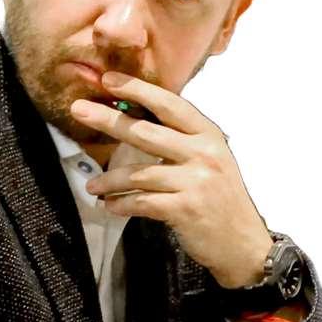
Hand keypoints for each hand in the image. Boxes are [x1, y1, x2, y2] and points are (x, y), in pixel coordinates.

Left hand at [69, 71, 273, 288]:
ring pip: (139, 173)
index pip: (169, 104)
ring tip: (92, 184)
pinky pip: (143, 202)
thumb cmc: (218, 195)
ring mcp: (195, 181)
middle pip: (146, 132)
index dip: (138, 89)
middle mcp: (203, 153)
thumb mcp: (208, 158)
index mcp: (208, 134)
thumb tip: (132, 119)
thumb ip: (179, 138)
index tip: (109, 79)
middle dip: (108, 119)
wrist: (242, 242)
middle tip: (79, 110)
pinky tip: (109, 205)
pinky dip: (122, 204)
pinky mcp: (185, 209)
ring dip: (110, 179)